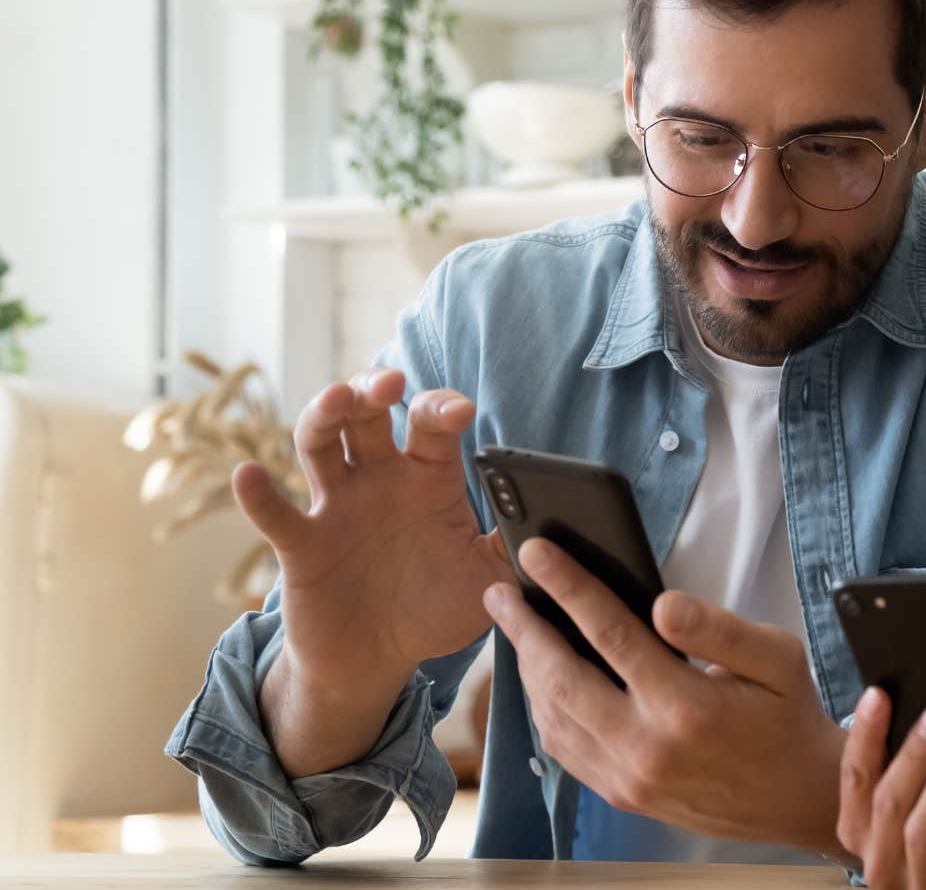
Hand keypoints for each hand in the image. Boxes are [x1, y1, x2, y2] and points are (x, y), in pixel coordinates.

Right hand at [240, 369, 510, 682]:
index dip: (442, 408)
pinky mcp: (302, 544)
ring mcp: (336, 506)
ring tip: (336, 401)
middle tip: (390, 384)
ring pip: (319, 442)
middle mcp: (380, 480)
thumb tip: (555, 526)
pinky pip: (274, 513)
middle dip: (374, 388)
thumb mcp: (489, 580)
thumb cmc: (435, 610)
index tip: (460, 412)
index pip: (432, 425)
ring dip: (322, 414)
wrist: (379, 662)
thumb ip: (518, 549)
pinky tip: (249, 475)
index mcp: (428, 479)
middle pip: (368, 414)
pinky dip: (258, 494)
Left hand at [483, 538, 846, 852]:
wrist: (799, 798)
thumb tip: (663, 603)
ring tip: (515, 626)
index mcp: (687, 705)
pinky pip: (562, 748)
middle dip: (524, 627)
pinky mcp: (621, 794)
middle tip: (499, 590)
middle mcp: (647, 747)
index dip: (568, 587)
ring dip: (526, 667)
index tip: (536, 553)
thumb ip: (719, 627)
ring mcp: (628, 777)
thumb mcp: (779, 657)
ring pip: (552, 716)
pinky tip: (540, 677)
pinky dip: (542, 708)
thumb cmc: (788, 716)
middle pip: (560, 677)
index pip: (610, 633)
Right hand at [837, 686, 925, 889]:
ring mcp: (916, 880)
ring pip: (919, 828)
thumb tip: (915, 703)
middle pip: (888, 801)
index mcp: (857, 829)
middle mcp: (878, 859)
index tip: (878, 694)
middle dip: (913, 754)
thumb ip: (902, 768)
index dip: (866, 734)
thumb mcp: (906, 804)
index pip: (854, 776)